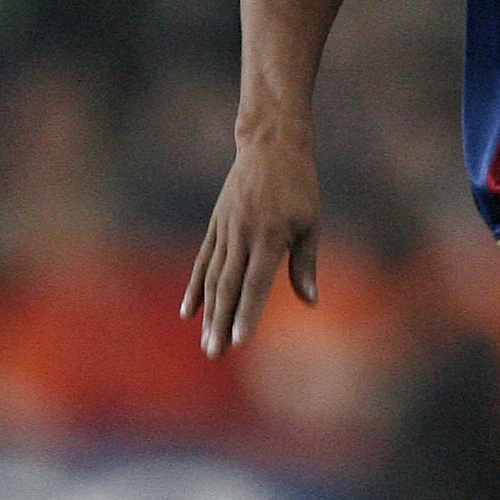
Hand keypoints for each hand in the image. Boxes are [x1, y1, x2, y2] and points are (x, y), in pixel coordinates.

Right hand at [180, 135, 321, 356]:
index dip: (248, 313)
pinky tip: (188, 313)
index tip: (240, 341)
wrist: (269, 146)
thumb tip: (311, 301)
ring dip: (208, 314)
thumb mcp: (310, 222)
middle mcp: (243, 236)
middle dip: (222, 322)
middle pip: (229, 286)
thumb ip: (305, 264)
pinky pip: (204, 262)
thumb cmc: (299, 185)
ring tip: (206, 344)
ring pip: (213, 278)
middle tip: (215, 353)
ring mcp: (225, 231)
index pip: (256, 283)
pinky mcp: (216, 226)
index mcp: (270, 236)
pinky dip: (196, 288)